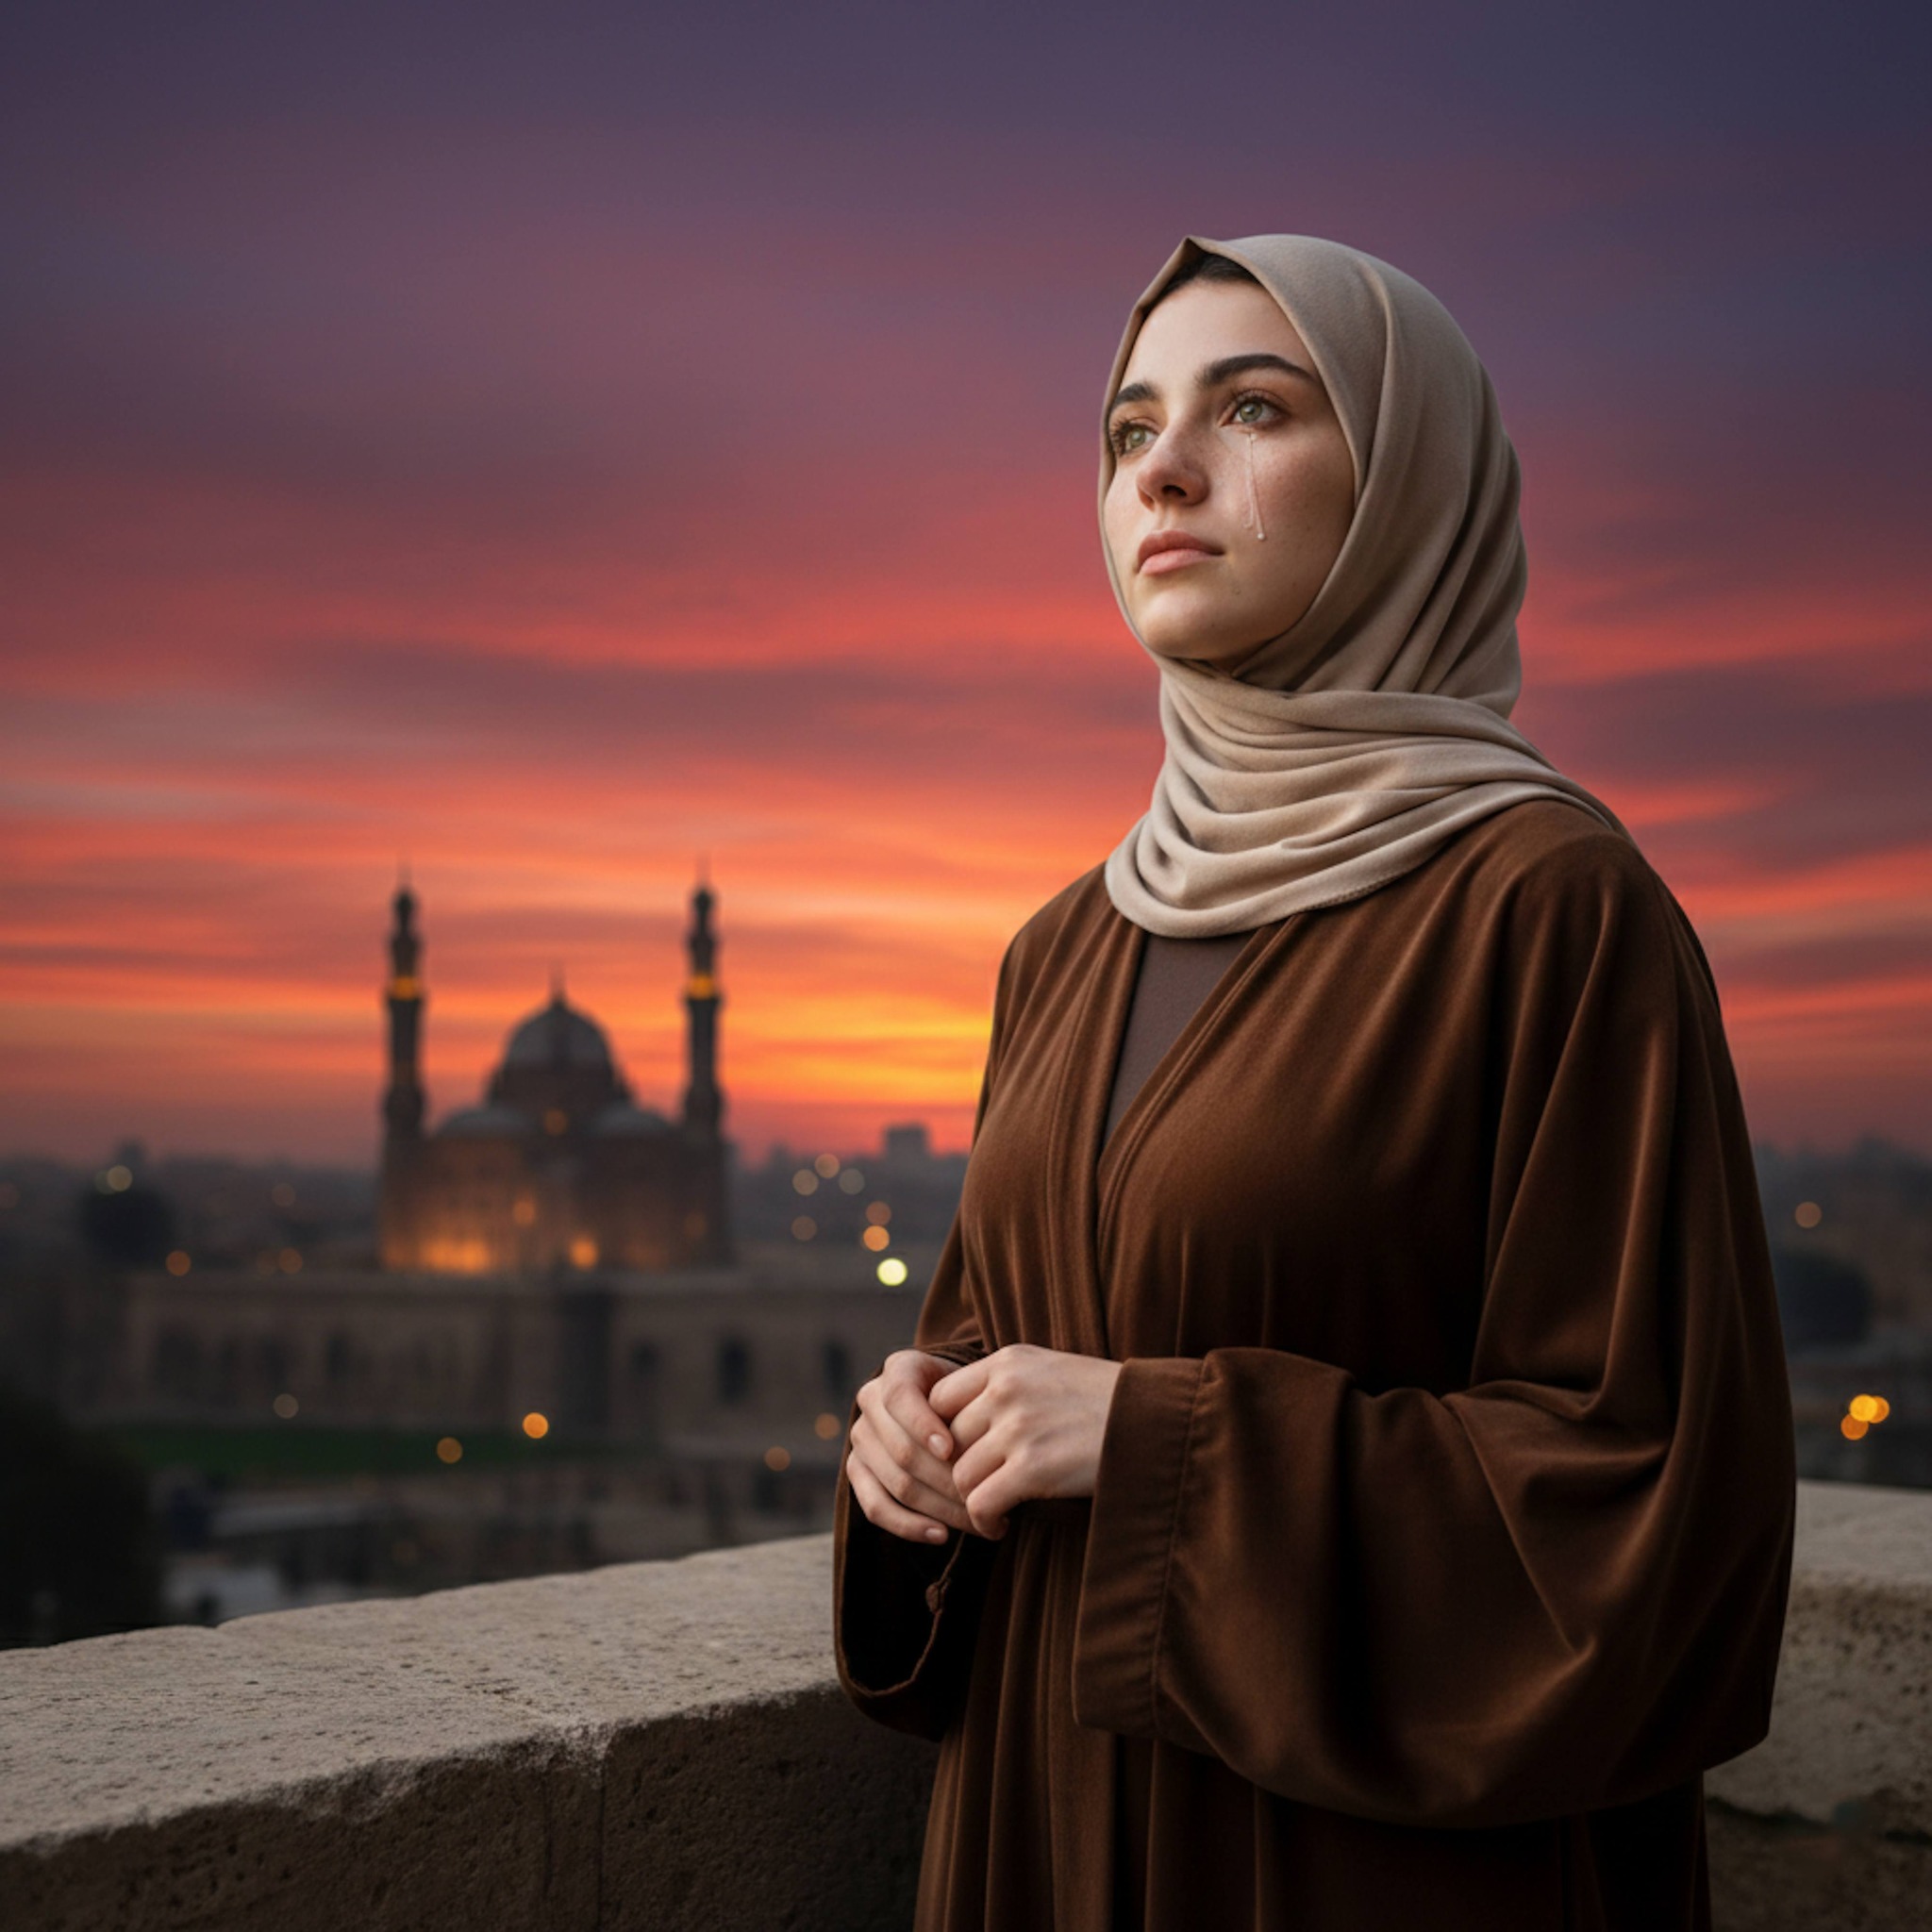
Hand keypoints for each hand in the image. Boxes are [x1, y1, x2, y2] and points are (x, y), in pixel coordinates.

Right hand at [845, 1349, 975, 1544]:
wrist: (957, 1409)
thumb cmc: (976, 1398)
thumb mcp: (979, 1386)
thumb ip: (975, 1403)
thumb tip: (979, 1452)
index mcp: (899, 1369)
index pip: (899, 1396)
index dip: (923, 1425)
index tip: (953, 1450)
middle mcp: (872, 1400)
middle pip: (902, 1449)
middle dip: (947, 1480)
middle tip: (987, 1498)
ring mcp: (861, 1437)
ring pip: (896, 1482)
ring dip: (940, 1508)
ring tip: (980, 1522)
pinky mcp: (857, 1471)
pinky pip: (876, 1506)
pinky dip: (909, 1526)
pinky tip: (942, 1535)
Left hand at [929, 1344, 1122, 1539]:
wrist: (1156, 1420)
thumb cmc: (1106, 1401)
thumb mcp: (1050, 1370)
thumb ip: (1006, 1384)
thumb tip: (962, 1420)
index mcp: (1007, 1361)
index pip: (940, 1398)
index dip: (945, 1432)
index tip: (966, 1454)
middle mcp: (1006, 1389)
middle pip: (947, 1440)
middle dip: (959, 1470)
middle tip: (979, 1489)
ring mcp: (1018, 1427)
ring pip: (960, 1475)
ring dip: (973, 1499)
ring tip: (993, 1509)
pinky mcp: (1032, 1468)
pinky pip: (980, 1503)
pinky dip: (984, 1521)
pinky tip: (1000, 1524)